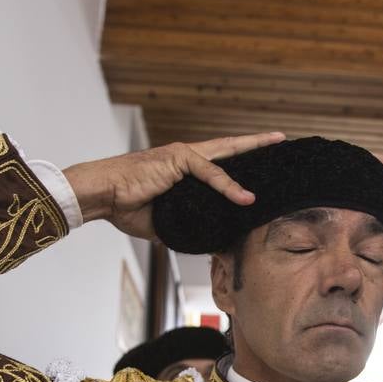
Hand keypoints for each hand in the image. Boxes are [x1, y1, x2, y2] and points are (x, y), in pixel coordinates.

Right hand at [63, 132, 285, 236]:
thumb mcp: (161, 221)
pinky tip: (245, 197)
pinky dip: (228, 186)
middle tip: (281, 138)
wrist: (101, 195)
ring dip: (252, 151)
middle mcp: (186, 158)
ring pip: (224, 154)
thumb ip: (182, 226)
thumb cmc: (124, 205)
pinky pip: (210, 173)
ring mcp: (183, 156)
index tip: (260, 158)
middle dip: (255, 143)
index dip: (239, 160)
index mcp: (183, 170)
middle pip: (228, 149)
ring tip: (276, 144)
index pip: (218, 163)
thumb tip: (199, 243)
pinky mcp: (178, 159)